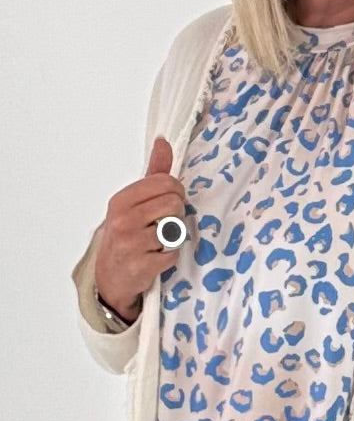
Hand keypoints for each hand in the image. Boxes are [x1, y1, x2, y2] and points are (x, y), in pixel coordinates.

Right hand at [95, 137, 187, 317]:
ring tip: (157, 242)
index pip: (164, 182)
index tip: (170, 200)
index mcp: (121, 201)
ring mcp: (131, 244)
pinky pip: (172, 254)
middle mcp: (123, 220)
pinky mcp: (141, 266)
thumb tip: (163, 142)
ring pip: (175, 229)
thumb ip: (153, 173)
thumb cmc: (125, 236)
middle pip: (174, 203)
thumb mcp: (133, 203)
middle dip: (176, 214)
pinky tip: (154, 258)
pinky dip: (169, 258)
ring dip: (172, 237)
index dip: (176, 191)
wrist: (110, 277)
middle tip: (165, 223)